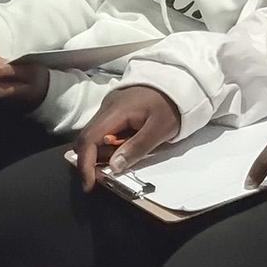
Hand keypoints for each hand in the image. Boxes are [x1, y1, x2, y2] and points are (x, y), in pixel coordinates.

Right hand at [69, 86, 183, 190]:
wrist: (181, 81)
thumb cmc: (172, 105)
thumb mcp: (159, 129)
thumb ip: (136, 148)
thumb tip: (113, 167)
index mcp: (115, 111)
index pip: (88, 139)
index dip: (85, 164)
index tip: (90, 185)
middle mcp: (107, 106)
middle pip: (88, 138)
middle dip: (94, 160)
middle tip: (110, 174)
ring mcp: (110, 106)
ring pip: (96, 135)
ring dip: (105, 152)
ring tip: (125, 156)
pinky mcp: (116, 107)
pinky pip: (106, 129)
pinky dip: (111, 143)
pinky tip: (127, 145)